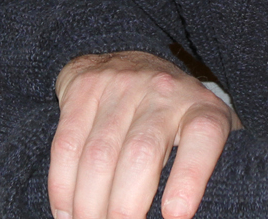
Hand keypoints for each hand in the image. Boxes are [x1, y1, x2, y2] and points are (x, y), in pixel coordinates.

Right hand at [51, 51, 239, 218]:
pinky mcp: (84, 87)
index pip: (204, 134)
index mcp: (202, 106)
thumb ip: (201, 169)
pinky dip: (63, 188)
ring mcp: (121, 85)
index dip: (191, 176)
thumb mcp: (201, 135)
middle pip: (142, 153)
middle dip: (125, 207)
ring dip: (89, 205)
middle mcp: (164, 90)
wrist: (133, 64)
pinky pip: (66, 145)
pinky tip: (66, 213)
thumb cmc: (175, 118)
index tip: (176, 216)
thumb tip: (178, 214)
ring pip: (99, 154)